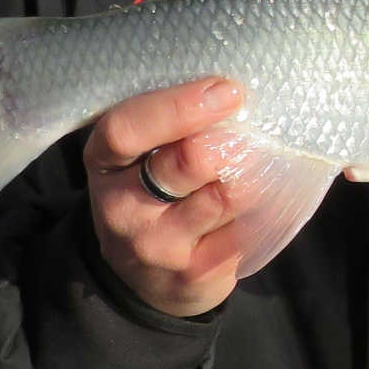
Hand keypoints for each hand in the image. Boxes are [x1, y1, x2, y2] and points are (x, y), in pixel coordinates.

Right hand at [82, 77, 248, 317]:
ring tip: (259, 161)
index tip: (227, 90)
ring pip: (226, 195)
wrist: (146, 280)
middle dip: (230, 140)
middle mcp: (122, 209)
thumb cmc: (149, 195)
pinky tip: (263, 196)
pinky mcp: (195, 273)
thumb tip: (228, 89)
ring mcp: (158, 246)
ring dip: (252, 173)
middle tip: (254, 129)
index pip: (126, 130)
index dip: (179, 107)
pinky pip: (246, 228)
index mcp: (104, 164)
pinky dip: (264, 206)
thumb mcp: (136, 157)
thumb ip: (168, 125)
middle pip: (188, 162)